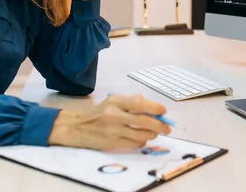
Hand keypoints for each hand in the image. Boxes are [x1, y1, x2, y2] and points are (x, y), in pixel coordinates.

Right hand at [48, 94, 171, 150]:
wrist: (77, 127)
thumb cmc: (98, 112)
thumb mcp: (112, 101)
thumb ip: (131, 101)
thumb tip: (151, 105)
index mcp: (116, 102)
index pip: (140, 104)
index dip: (155, 108)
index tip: (163, 111)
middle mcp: (115, 115)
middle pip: (143, 121)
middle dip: (159, 125)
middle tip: (167, 128)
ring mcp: (113, 131)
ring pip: (140, 135)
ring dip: (152, 135)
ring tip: (155, 133)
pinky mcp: (112, 143)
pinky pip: (133, 144)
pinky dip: (141, 142)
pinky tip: (142, 139)